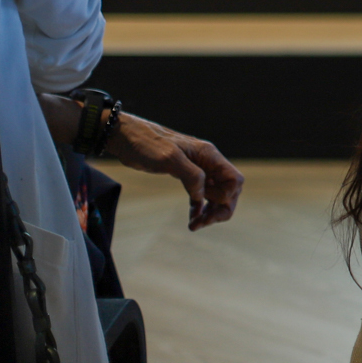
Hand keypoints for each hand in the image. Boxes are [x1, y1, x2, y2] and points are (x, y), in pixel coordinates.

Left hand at [103, 110, 244, 230]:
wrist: (127, 137)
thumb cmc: (147, 143)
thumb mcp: (169, 159)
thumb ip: (191, 175)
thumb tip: (202, 196)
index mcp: (209, 155)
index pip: (234, 179)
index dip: (227, 196)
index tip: (207, 204)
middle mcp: (207, 162)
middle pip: (229, 190)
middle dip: (221, 208)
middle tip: (203, 223)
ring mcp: (197, 169)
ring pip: (216, 194)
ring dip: (211, 211)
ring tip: (196, 225)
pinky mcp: (184, 175)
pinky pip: (200, 194)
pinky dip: (199, 207)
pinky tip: (192, 218)